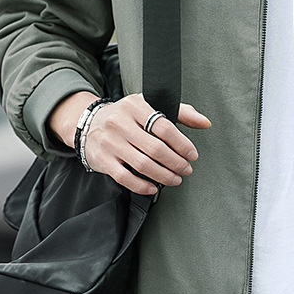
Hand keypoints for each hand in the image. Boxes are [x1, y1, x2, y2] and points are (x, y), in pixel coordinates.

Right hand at [51, 91, 209, 194]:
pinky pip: (125, 177)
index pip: (164, 127)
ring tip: (175, 178)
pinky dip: (142, 185)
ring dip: (163, 175)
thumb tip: (205, 123)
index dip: (182, 144)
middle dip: (176, 162)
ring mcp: (110, 142)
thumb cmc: (126, 117)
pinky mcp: (102, 159)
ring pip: (142, 164)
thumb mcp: (150, 106)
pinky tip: (153, 187)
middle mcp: (120, 123)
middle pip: (155, 148)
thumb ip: (180, 113)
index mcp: (135, 106)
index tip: (192, 154)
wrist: (88, 123)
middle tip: (187, 169)